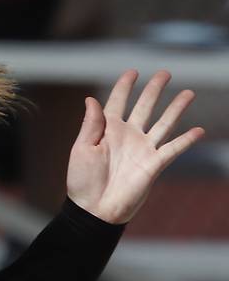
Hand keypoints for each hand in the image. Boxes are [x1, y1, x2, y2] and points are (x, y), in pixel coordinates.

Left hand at [66, 70, 204, 223]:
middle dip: (154, 89)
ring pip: (163, 123)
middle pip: (144, 107)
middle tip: (165, 73)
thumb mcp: (82, 149)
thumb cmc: (82, 180)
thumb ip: (90, 124)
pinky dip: (186, 140)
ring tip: (187, 93)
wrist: (95, 208)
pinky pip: (173, 149)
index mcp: (107, 129)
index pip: (117, 102)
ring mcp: (142, 149)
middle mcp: (127, 135)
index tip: (132, 72)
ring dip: (176, 108)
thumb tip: (91, 99)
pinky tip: (198, 130)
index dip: (124, 86)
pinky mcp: (154, 164)